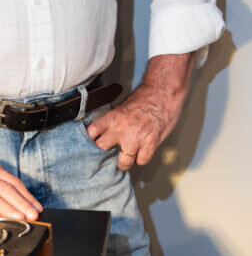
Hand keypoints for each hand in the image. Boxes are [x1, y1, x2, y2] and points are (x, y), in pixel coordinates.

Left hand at [87, 53, 194, 169]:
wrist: (163, 93)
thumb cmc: (144, 99)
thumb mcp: (122, 107)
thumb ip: (113, 121)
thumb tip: (105, 133)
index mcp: (112, 117)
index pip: (92, 132)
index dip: (91, 139)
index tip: (92, 143)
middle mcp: (121, 129)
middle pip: (103, 148)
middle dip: (105, 152)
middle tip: (109, 152)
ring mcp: (136, 138)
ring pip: (123, 162)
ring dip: (125, 162)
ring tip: (126, 160)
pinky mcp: (150, 143)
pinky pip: (142, 160)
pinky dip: (142, 159)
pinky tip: (142, 153)